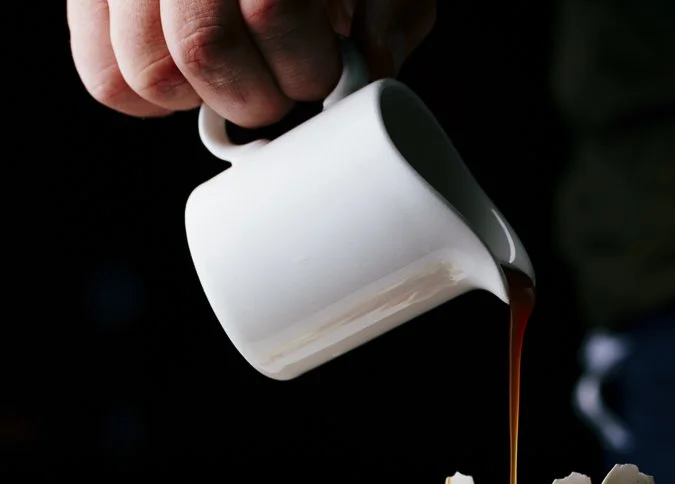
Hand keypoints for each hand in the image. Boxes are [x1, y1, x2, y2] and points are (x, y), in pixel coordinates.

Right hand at [66, 0, 435, 126]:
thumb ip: (388, 13)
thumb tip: (368, 74)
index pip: (272, 8)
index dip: (304, 64)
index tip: (322, 71)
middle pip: (202, 47)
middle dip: (255, 94)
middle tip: (279, 87)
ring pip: (144, 72)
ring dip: (200, 100)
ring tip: (231, 77)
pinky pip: (102, 75)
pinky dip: (145, 99)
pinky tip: (182, 82)